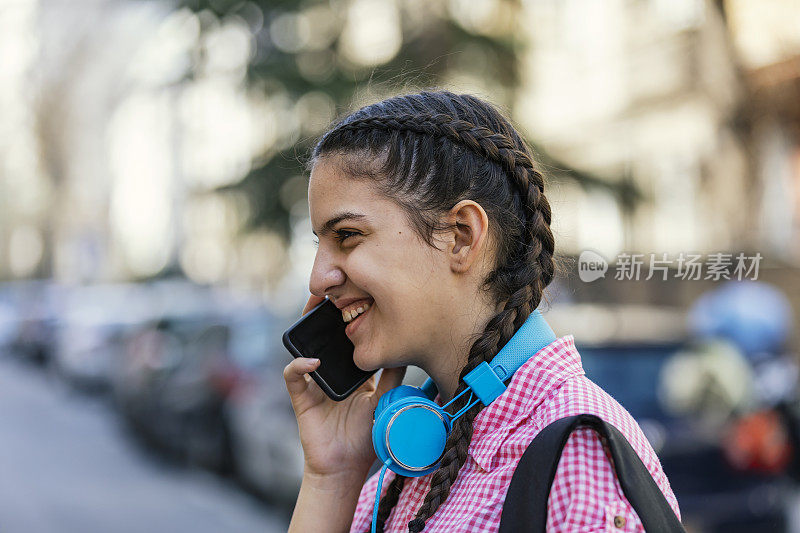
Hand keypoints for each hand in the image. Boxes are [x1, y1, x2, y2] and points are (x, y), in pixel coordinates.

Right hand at [284, 293, 405, 478]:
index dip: (350, 321)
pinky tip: (312, 362)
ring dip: (307, 330)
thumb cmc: (367, 436)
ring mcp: (314, 383)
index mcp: (352, 372)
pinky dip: (299, 366)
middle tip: (334, 298)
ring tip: (316, 312)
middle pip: (324, 338)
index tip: (359, 301)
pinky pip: (293, 376)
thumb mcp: (386, 400)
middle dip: (326, 316)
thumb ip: (393, 376)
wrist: (345, 467)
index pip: (348, 340)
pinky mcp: (301, 397)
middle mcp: (331, 373)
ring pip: (305, 349)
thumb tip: (406, 349)